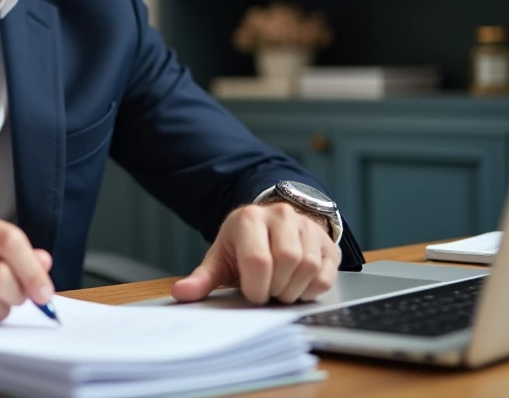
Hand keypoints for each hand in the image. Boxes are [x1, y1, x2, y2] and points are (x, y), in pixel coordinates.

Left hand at [170, 203, 338, 304]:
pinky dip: (312, 289)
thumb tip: (181, 293)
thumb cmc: (243, 247)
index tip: (252, 293)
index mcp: (249, 218)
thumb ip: (202, 278)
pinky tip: (298, 286)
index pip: (258, 260)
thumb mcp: (221, 259)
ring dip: (294, 289)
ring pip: (309, 266)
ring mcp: (306, 226)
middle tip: (267, 291)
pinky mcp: (326, 242)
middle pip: (287, 261)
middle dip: (275, 287)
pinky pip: (327, 274)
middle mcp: (281, 215)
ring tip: (280, 288)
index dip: (256, 287)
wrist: (271, 228)